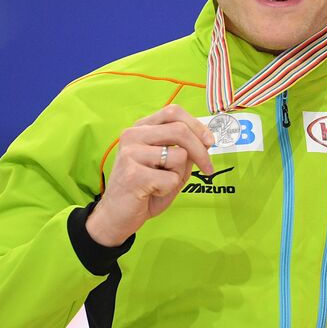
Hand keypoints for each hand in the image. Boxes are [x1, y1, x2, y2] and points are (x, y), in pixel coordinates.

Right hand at [86, 105, 215, 246]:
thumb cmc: (145, 189)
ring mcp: (130, 153)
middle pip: (180, 130)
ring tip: (161, 183)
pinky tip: (151, 192)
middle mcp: (133, 135)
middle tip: (208, 168)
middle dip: (201, 151)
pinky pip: (171, 178)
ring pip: (179, 155)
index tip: (210, 142)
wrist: (116, 216)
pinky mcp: (133, 173)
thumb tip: (205, 141)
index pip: (173, 112)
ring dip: (179, 174)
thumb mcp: (169, 166)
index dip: (197, 126)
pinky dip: (169, 189)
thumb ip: (184, 151)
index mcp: (140, 128)